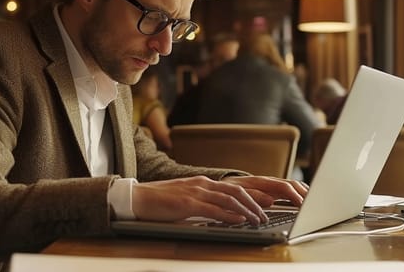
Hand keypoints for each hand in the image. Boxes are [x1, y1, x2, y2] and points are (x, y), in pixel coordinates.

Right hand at [132, 176, 267, 225]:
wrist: (138, 197)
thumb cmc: (160, 201)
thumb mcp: (185, 199)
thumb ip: (202, 203)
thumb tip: (219, 214)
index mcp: (202, 182)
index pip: (233, 188)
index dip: (252, 196)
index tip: (264, 205)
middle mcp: (202, 184)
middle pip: (236, 192)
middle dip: (254, 204)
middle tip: (265, 216)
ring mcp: (195, 192)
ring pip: (228, 200)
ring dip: (246, 211)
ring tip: (257, 220)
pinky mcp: (187, 203)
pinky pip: (213, 209)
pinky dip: (229, 215)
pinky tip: (239, 221)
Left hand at [221, 176, 307, 207]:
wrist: (219, 186)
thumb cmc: (227, 191)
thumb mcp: (236, 194)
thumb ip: (252, 196)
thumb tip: (269, 200)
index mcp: (260, 182)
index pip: (284, 187)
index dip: (295, 196)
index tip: (305, 205)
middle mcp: (267, 181)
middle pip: (292, 184)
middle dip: (305, 193)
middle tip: (316, 205)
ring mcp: (270, 184)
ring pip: (292, 185)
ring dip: (304, 192)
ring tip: (315, 202)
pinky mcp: (270, 188)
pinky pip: (288, 188)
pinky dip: (298, 193)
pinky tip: (304, 199)